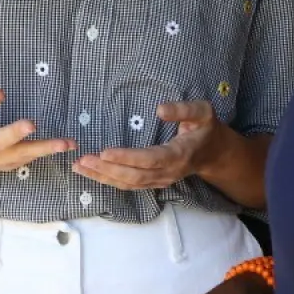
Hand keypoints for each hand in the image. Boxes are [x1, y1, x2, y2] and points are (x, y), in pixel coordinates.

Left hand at [72, 101, 228, 189]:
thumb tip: (159, 109)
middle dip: (107, 169)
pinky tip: (91, 173)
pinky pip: (129, 185)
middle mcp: (168, 172)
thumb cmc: (206, 129)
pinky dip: (109, 180)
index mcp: (178, 154)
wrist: (214, 153)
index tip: (104, 151)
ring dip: (103, 177)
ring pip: (129, 184)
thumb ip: (183, 110)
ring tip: (79, 167)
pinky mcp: (153, 182)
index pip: (149, 159)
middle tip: (83, 160)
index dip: (126, 157)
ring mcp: (160, 180)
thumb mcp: (203, 112)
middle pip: (134, 176)